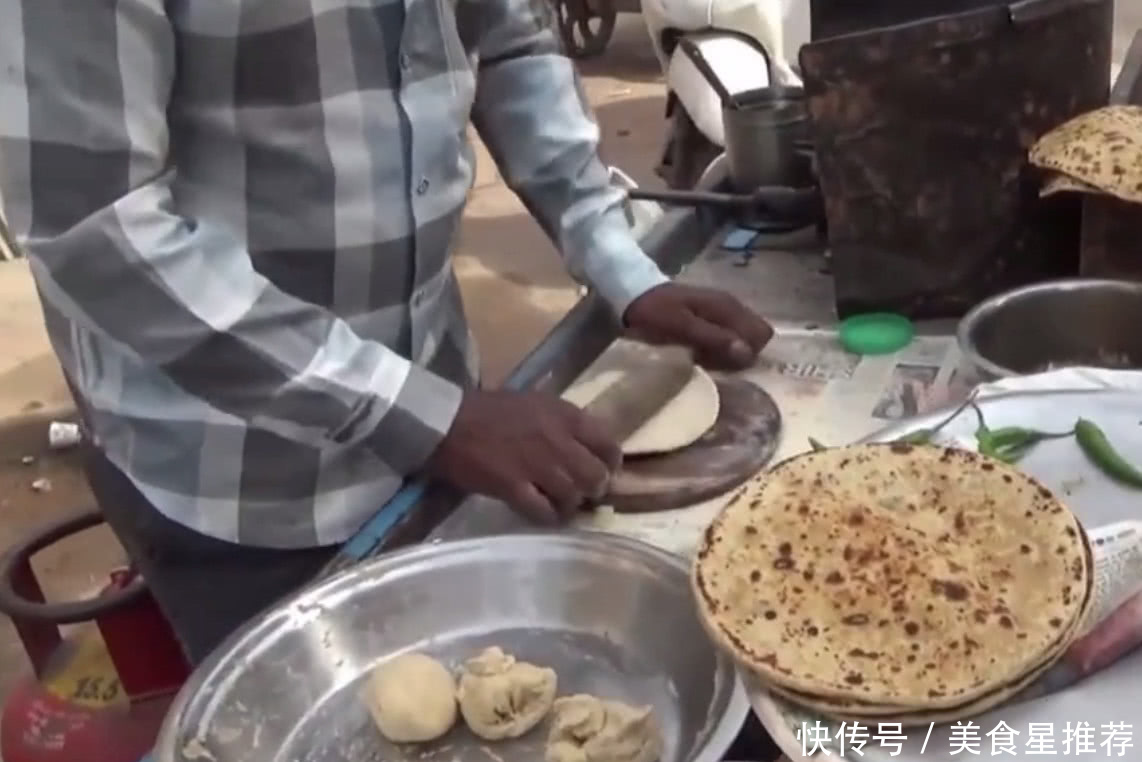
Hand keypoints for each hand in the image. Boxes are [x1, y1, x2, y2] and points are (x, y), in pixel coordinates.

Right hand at [425, 389, 621, 524]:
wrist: (447, 421)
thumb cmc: (490, 410)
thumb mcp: (537, 403)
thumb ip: (564, 423)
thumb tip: (587, 446)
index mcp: (565, 416)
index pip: (608, 445)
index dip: (609, 463)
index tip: (603, 470)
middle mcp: (558, 441)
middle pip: (596, 476)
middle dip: (593, 488)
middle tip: (582, 492)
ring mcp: (536, 466)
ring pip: (573, 497)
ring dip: (569, 504)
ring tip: (559, 504)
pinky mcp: (514, 489)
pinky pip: (544, 513)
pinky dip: (548, 517)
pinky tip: (542, 514)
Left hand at [622, 284, 773, 368]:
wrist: (632, 292)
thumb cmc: (654, 311)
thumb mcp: (680, 327)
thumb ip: (713, 338)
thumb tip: (746, 353)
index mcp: (726, 307)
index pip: (760, 334)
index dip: (748, 353)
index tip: (725, 364)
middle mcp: (730, 306)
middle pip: (755, 336)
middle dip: (740, 354)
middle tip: (714, 363)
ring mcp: (721, 309)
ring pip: (741, 337)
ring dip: (728, 353)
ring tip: (703, 359)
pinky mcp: (710, 314)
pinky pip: (727, 335)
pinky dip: (718, 348)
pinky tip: (699, 353)